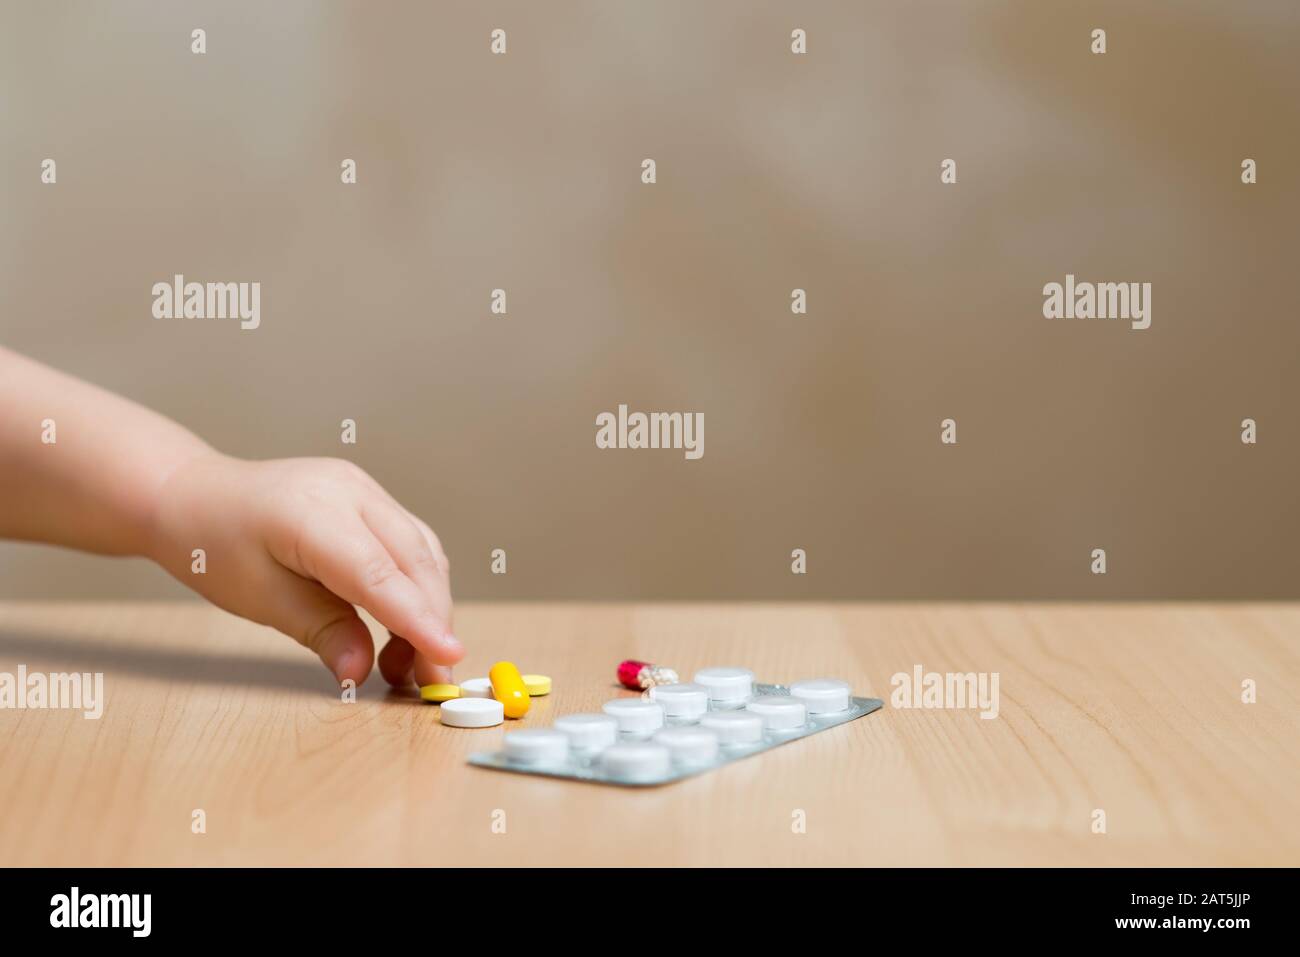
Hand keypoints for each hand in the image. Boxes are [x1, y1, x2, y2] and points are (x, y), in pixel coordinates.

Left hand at [147, 452, 460, 687]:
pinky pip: (411, 543)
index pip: (378, 571)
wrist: (196, 496)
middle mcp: (349, 490)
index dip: (417, 617)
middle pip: (413, 560)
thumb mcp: (260, 599)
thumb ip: (320, 631)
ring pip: (422, 551)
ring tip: (414, 659)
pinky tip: (405, 623)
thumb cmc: (216, 546)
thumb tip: (360, 672)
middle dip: (432, 620)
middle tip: (433, 676)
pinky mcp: (372, 499)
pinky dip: (417, 586)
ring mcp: (365, 489)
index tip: (448, 654)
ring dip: (429, 606)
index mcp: (310, 512)